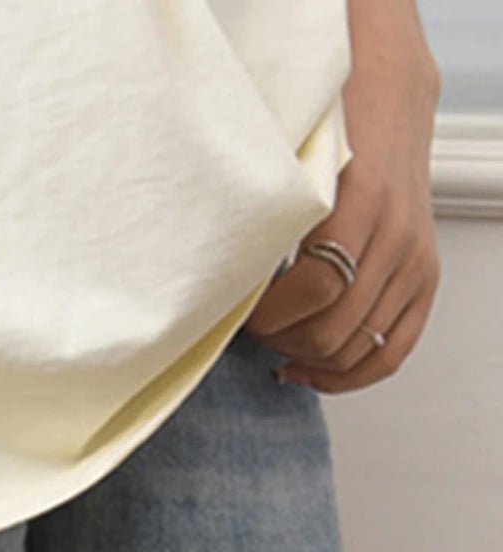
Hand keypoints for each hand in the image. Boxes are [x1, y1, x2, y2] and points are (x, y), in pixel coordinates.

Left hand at [244, 0, 440, 392]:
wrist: (386, 99)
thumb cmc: (327, 127)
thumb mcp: (288, 157)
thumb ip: (260, 210)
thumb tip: (206, 270)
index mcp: (361, 202)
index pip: (314, 288)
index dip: (268, 314)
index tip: (239, 310)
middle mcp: (396, 237)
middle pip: (331, 329)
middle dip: (281, 338)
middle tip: (253, 326)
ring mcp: (414, 262)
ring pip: (355, 349)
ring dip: (307, 356)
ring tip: (276, 342)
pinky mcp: (424, 280)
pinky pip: (390, 353)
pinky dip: (347, 374)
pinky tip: (306, 368)